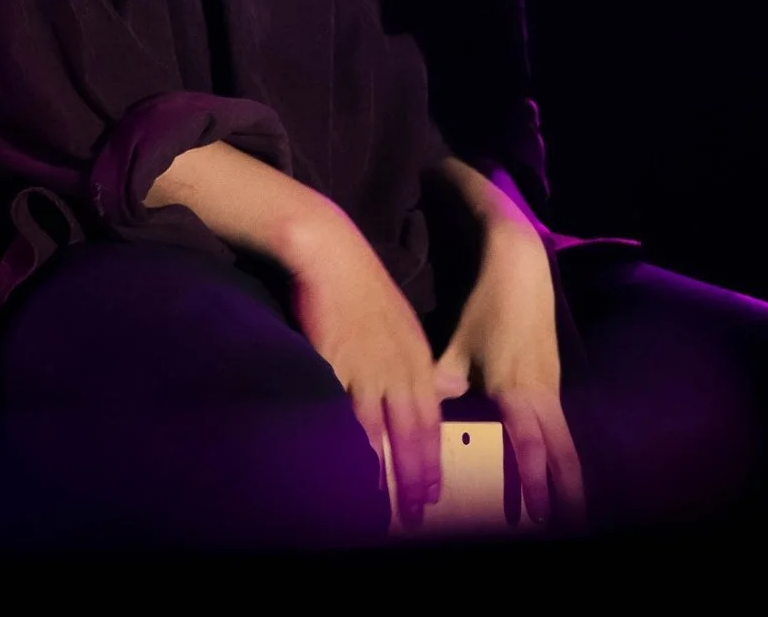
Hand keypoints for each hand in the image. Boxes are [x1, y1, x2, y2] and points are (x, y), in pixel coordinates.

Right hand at [289, 211, 441, 528]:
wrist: (333, 253)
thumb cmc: (362, 287)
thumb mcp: (400, 324)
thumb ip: (409, 363)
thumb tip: (423, 393)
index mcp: (417, 358)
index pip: (430, 419)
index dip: (431, 457)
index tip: (434, 492)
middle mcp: (400, 368)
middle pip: (415, 433)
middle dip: (418, 477)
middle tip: (418, 515)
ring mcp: (371, 368)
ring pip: (385, 431)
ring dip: (390, 473)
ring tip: (388, 508)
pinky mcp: (340, 364)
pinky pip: (350, 414)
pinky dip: (355, 444)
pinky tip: (354, 467)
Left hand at [433, 216, 585, 529]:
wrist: (521, 269)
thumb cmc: (485, 308)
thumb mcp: (456, 347)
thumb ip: (442, 386)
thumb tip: (419, 419)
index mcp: (515, 388)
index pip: (528, 442)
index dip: (531, 479)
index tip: (536, 514)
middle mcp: (540, 393)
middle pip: (561, 451)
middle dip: (567, 490)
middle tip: (571, 525)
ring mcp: (552, 387)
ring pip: (566, 440)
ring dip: (569, 476)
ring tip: (573, 511)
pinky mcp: (554, 381)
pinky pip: (561, 426)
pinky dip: (563, 454)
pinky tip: (561, 474)